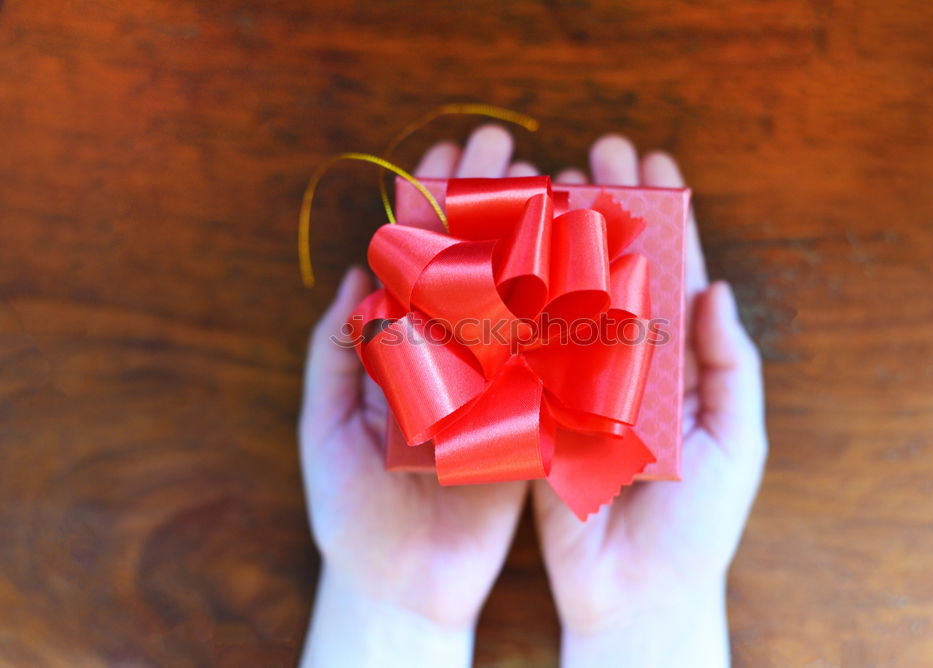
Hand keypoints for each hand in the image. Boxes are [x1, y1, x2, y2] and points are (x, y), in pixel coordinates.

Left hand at [298, 126, 536, 666]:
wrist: (403, 587)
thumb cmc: (352, 514)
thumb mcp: (326, 429)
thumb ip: (337, 353)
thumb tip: (354, 274)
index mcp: (402, 350)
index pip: (420, 262)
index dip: (435, 205)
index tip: (453, 150)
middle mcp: (454, 357)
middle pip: (477, 265)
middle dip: (491, 201)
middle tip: (510, 146)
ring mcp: (498, 383)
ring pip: (522, 300)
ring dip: (538, 239)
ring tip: (554, 183)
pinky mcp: (534, 419)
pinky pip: (554, 360)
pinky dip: (570, 310)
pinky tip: (588, 259)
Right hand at [532, 136, 767, 666]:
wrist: (635, 595)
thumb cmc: (700, 525)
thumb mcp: (735, 440)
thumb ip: (730, 365)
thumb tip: (715, 287)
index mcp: (676, 362)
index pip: (670, 272)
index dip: (662, 214)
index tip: (649, 159)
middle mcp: (623, 362)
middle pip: (613, 270)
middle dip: (605, 208)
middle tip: (592, 151)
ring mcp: (575, 381)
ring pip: (562, 299)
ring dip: (554, 241)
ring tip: (545, 185)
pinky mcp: (534, 410)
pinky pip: (523, 351)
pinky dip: (512, 304)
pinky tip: (500, 257)